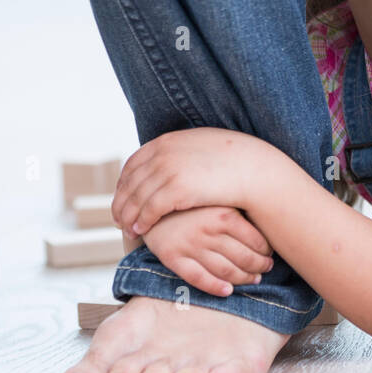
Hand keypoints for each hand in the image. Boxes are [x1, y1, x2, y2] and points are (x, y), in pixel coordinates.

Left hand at [112, 127, 268, 236]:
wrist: (254, 169)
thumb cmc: (234, 161)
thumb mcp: (201, 145)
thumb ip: (181, 151)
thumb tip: (172, 158)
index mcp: (166, 141)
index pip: (133, 164)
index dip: (124, 184)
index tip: (123, 197)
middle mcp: (162, 153)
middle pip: (130, 182)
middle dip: (121, 202)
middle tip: (118, 219)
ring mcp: (168, 170)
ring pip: (136, 198)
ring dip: (127, 215)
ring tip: (127, 230)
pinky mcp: (176, 189)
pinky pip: (149, 209)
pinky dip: (141, 221)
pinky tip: (141, 231)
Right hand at [141, 206, 274, 297]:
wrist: (152, 203)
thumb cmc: (192, 202)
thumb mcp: (217, 197)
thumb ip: (238, 210)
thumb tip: (267, 222)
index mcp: (223, 214)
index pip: (256, 240)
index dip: (267, 251)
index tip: (270, 253)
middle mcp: (208, 231)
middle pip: (244, 257)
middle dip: (260, 266)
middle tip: (266, 268)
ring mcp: (190, 246)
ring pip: (225, 270)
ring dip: (244, 279)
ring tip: (254, 279)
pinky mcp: (173, 257)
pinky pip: (198, 278)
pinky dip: (215, 287)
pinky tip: (227, 290)